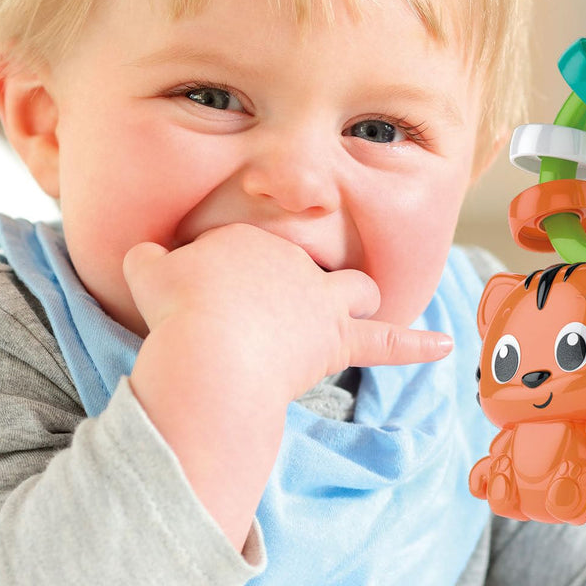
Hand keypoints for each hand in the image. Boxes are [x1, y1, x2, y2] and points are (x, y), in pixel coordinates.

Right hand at [122, 223, 452, 551]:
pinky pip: (385, 343)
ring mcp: (320, 300)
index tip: (210, 302)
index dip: (230, 279)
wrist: (212, 344)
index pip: (251, 252)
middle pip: (305, 265)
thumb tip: (141, 257)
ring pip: (352, 290)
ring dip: (355, 300)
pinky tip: (443, 346)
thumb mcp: (147, 274)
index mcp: (250, 239)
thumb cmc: (176, 309)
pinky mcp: (336, 341)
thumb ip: (146, 261)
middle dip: (299, 282)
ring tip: (355, 311)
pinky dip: (415, 345)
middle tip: (276, 308)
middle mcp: (293, 262)